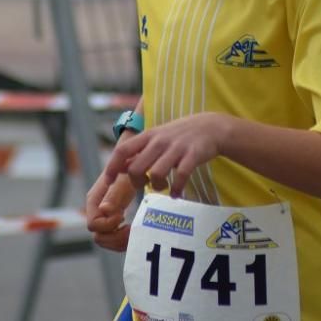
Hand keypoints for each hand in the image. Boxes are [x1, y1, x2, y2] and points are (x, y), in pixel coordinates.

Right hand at [85, 171, 135, 251]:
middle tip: (131, 229)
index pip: (94, 225)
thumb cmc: (130, 167)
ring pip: (105, 240)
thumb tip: (104, 210)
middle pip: (99, 237)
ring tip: (133, 231)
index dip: (109, 225)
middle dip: (115, 238)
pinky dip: (123, 240)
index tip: (123, 215)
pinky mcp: (113, 219)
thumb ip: (114, 194)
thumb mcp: (124, 179)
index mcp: (95, 200)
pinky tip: (133, 230)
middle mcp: (97, 210)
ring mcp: (104, 216)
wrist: (135, 161)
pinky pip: (114, 238)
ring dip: (120, 241)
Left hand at [101, 113, 230, 197]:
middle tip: (146, 184)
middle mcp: (160, 141)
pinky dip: (176, 189)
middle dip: (137, 183)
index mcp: (148, 136)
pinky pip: (180, 177)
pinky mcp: (192, 155)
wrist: (211, 127)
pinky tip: (177, 193)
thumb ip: (140, 151)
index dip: (112, 167)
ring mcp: (176, 148)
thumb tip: (120, 168)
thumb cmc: (180, 135)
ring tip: (164, 186)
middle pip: (136, 168)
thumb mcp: (157, 137)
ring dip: (157, 187)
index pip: (122, 150)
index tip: (109, 182)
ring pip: (155, 174)